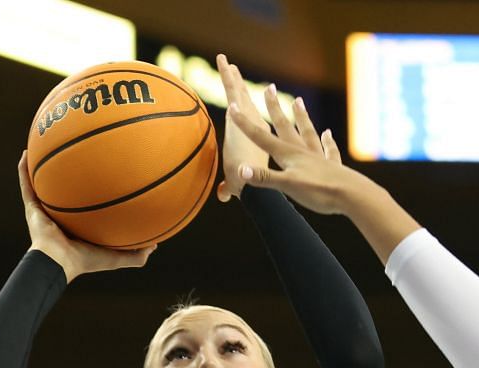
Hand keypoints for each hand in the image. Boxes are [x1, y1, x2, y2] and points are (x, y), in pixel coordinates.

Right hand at [18, 154, 153, 281]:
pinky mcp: (31, 208)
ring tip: (43, 144)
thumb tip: (155, 246)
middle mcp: (59, 215)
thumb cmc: (85, 261)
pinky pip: (26, 185)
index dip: (89, 190)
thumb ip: (135, 255)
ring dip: (41, 166)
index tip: (100, 172)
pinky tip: (24, 152)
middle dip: (68, 172)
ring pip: (41, 183)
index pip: (84, 203)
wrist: (58, 262)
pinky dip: (23, 170)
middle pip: (64, 189)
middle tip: (75, 152)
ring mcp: (43, 211)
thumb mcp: (115, 257)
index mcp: (77, 225)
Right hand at [215, 55, 369, 215]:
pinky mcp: (332, 167)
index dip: (245, 124)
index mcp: (288, 155)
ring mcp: (318, 157)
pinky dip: (328, 142)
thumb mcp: (287, 186)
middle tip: (269, 88)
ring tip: (298, 101)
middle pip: (285, 127)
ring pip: (307, 133)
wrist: (352, 196)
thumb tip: (240, 170)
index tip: (233, 106)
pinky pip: (328, 151)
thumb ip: (264, 178)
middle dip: (274, 108)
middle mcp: (302, 152)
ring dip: (301, 118)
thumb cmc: (319, 192)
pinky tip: (328, 134)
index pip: (262, 138)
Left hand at [215, 55, 270, 202]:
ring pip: (236, 91)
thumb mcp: (237, 184)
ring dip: (230, 75)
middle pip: (242, 100)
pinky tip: (222, 60)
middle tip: (233, 69)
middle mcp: (252, 123)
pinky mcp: (239, 112)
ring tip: (223, 60)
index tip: (241, 95)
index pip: (245, 119)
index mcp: (253, 137)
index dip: (242, 107)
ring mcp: (247, 116)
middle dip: (238, 84)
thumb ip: (228, 187)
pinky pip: (231, 89)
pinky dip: (227, 74)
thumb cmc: (249, 185)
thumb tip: (222, 195)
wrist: (256, 180)